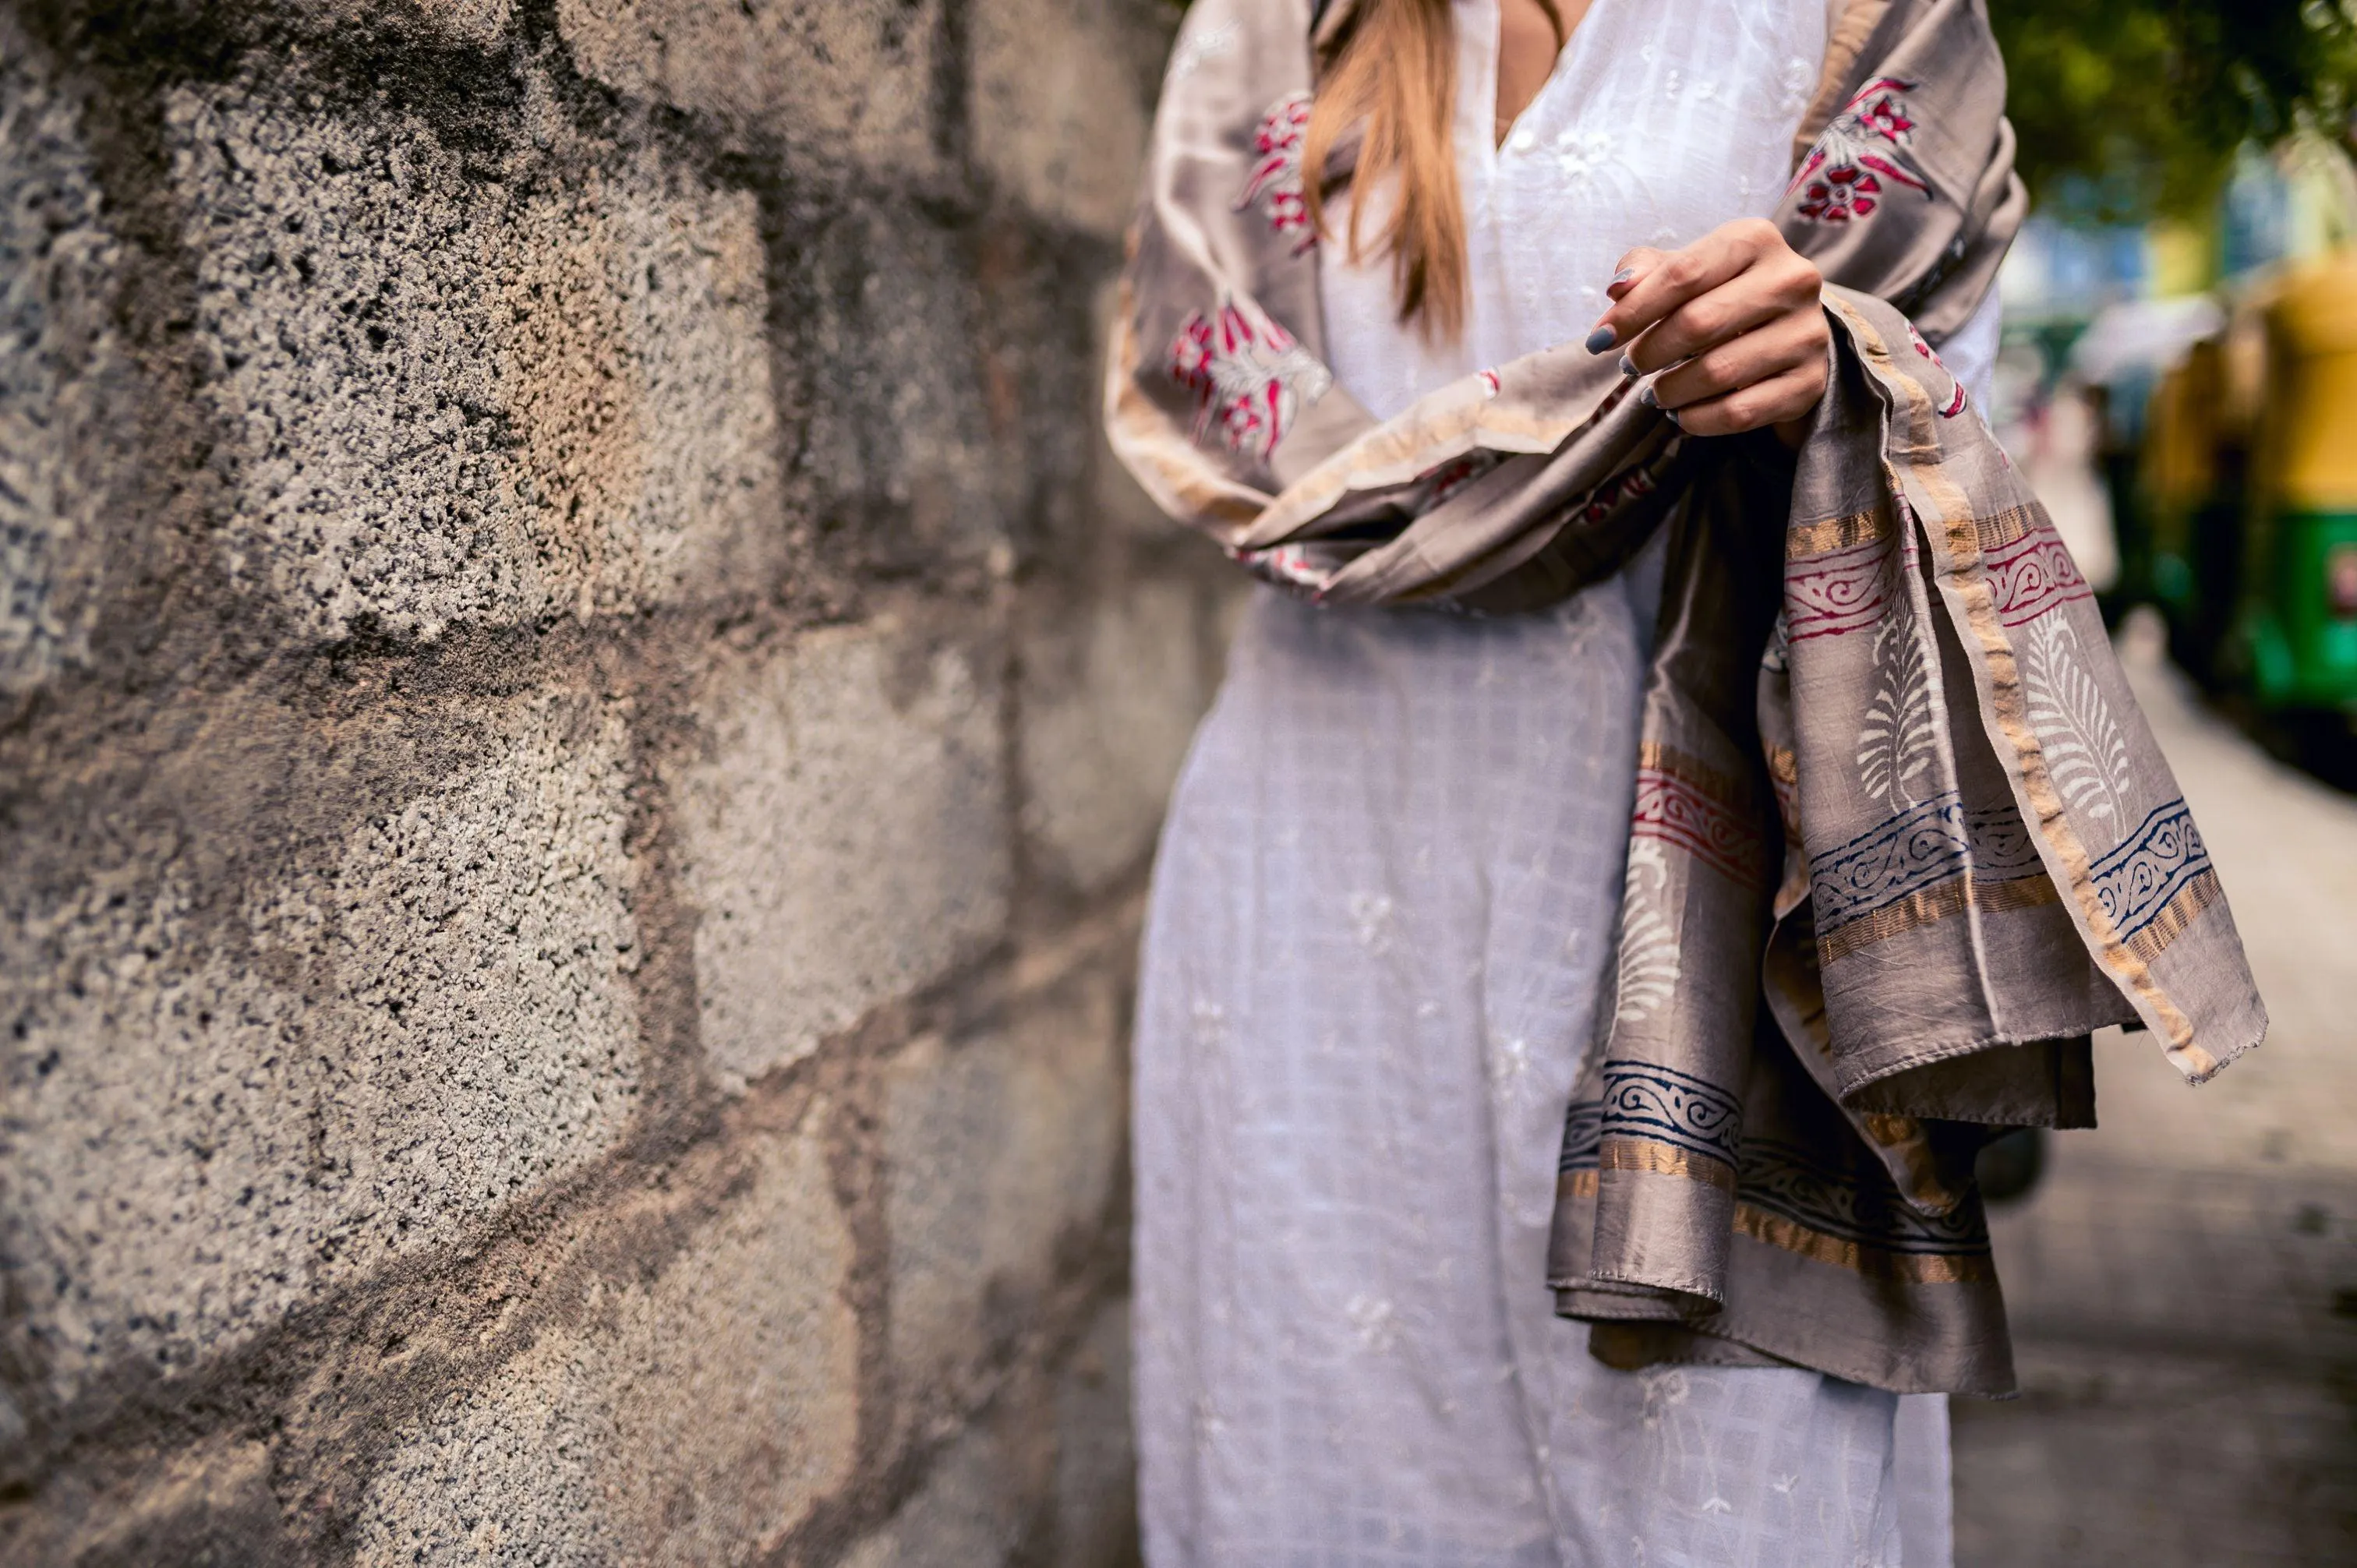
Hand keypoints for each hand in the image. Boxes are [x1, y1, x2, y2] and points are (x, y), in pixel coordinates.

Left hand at [1582, 219, 1828, 445]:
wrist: (1789, 332)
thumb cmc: (1723, 294)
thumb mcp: (1689, 270)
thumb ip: (1647, 272)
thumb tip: (1617, 290)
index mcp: (1757, 239)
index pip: (1683, 275)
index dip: (1633, 312)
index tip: (1599, 340)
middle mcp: (1792, 280)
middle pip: (1698, 323)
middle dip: (1649, 351)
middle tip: (1630, 366)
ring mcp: (1808, 334)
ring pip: (1717, 372)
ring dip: (1669, 390)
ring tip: (1654, 393)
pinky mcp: (1811, 383)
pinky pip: (1739, 412)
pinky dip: (1697, 419)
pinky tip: (1681, 413)